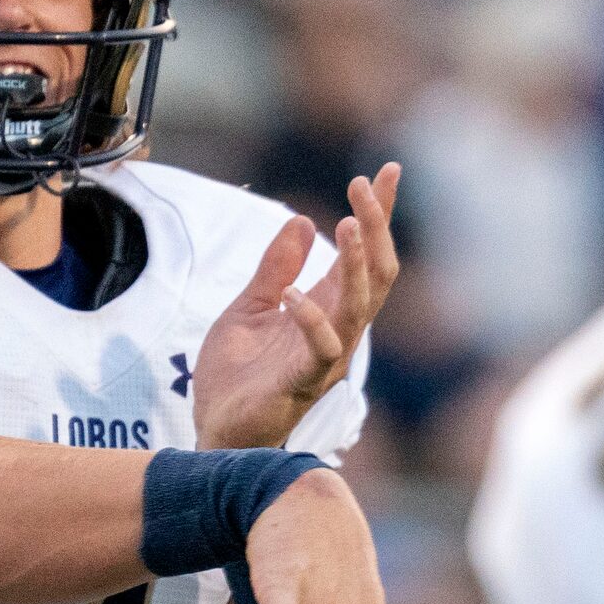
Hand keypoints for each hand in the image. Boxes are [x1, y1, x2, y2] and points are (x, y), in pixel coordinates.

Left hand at [193, 165, 401, 450]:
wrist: (216, 431)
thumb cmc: (237, 376)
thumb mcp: (250, 306)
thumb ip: (276, 268)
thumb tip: (303, 219)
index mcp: (327, 308)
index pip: (364, 255)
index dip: (378, 215)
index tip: (387, 172)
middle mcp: (338, 330)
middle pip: (377, 273)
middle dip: (376, 227)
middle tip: (363, 185)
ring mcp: (325, 357)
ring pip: (359, 306)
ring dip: (356, 264)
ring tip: (347, 222)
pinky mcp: (302, 382)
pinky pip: (321, 349)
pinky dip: (310, 319)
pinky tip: (292, 294)